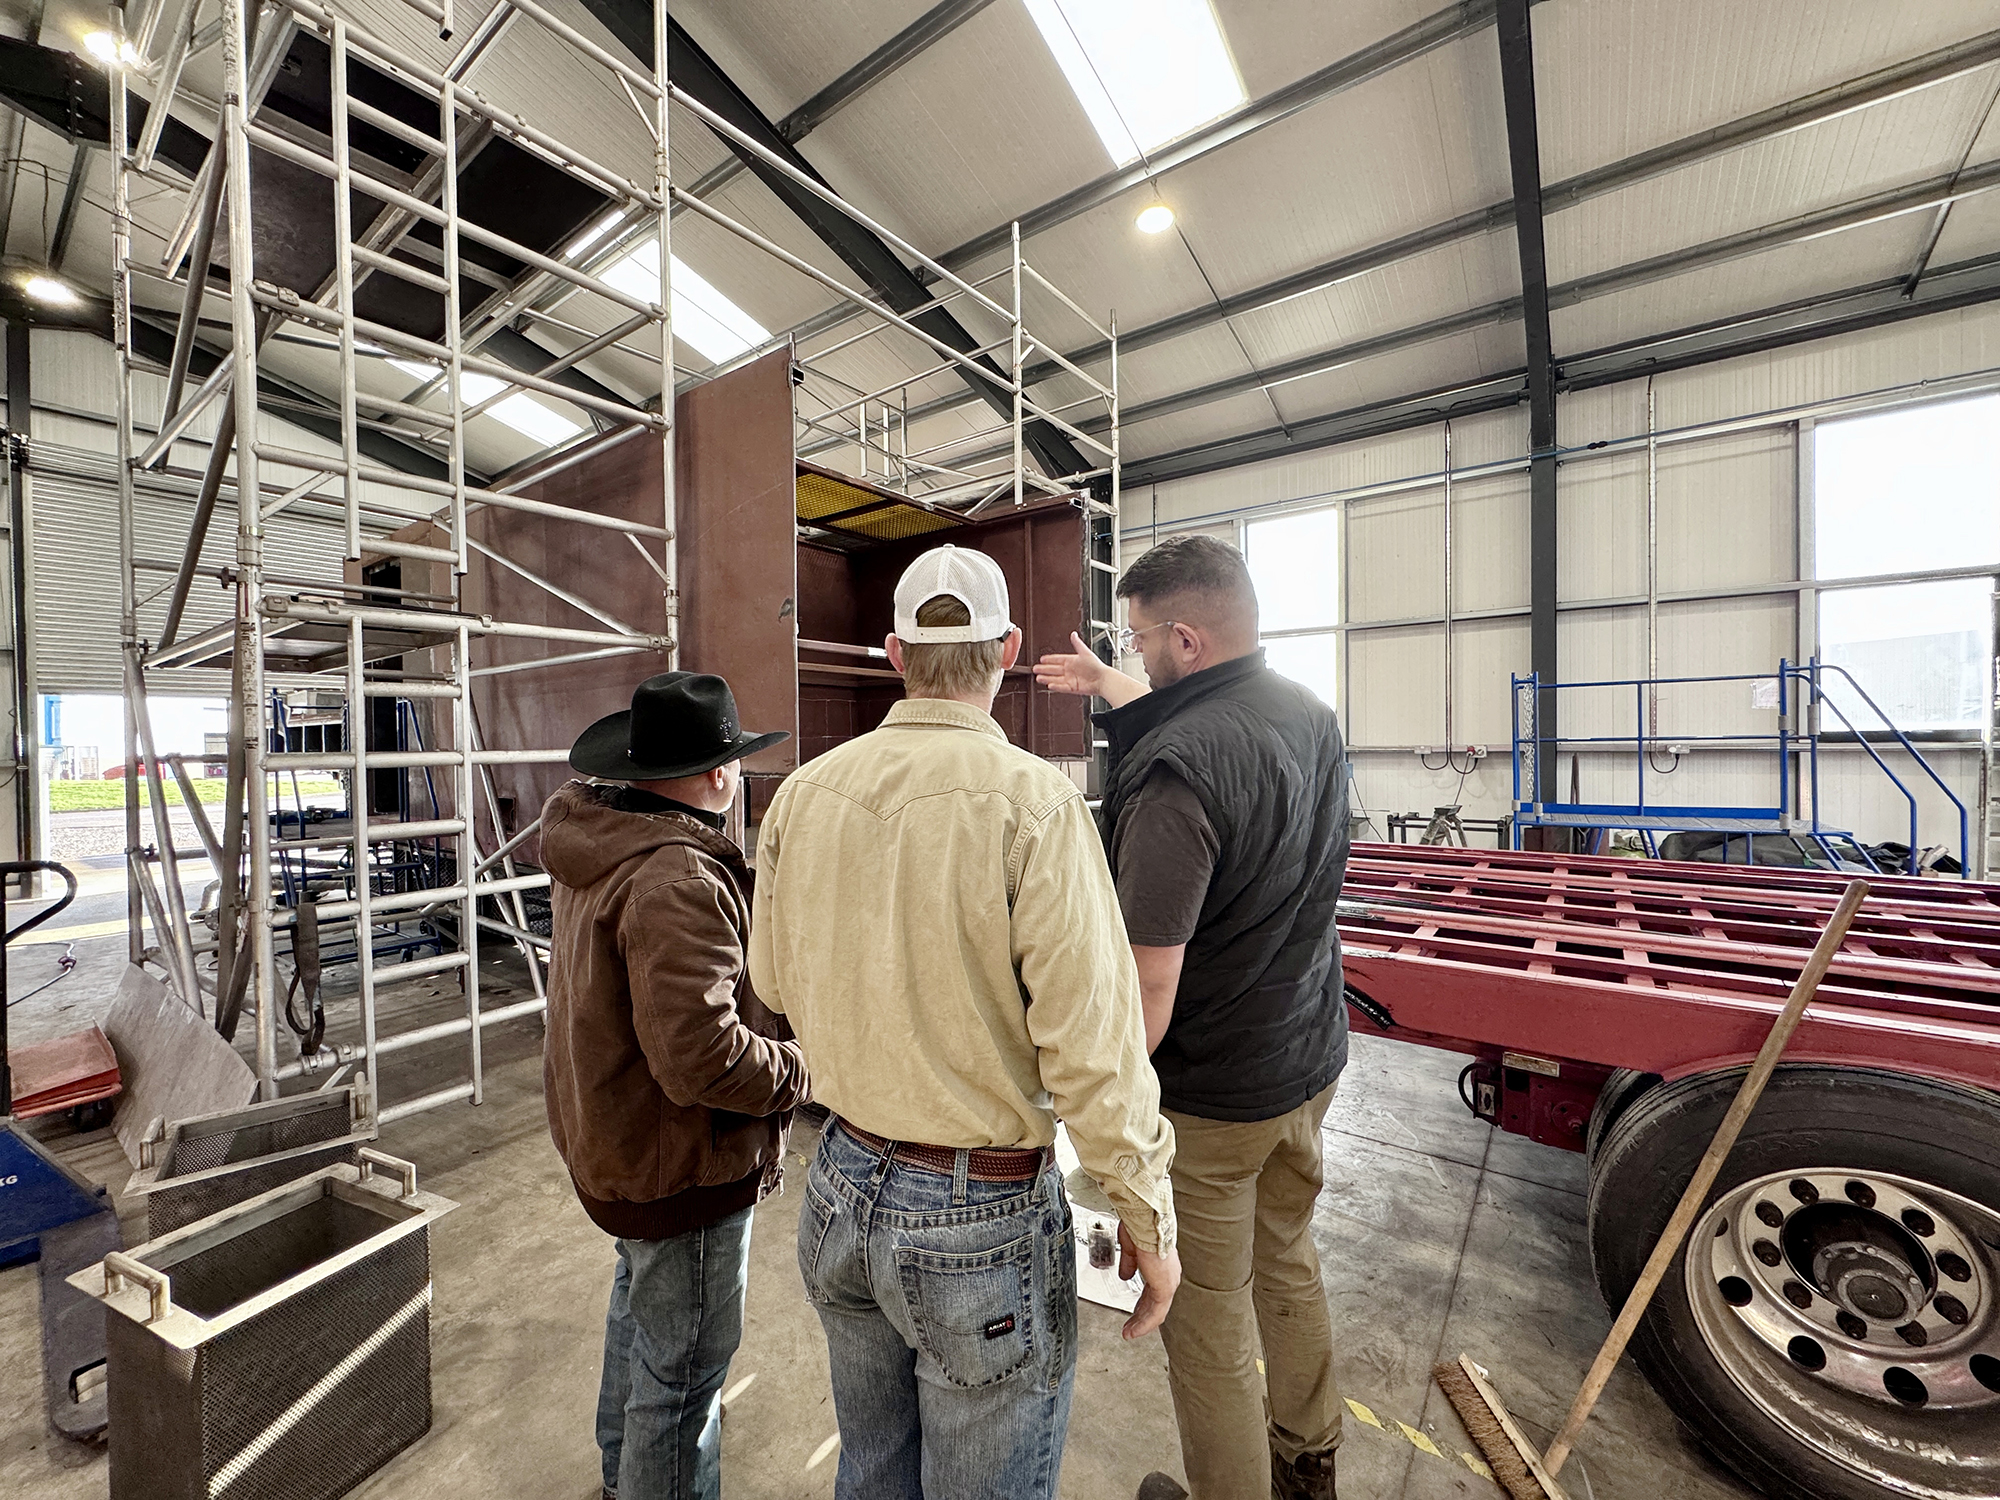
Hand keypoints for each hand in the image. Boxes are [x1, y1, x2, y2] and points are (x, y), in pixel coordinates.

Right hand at [1033, 632, 1115, 696]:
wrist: (1102, 679)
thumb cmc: (1096, 666)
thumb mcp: (1085, 652)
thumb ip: (1077, 644)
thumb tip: (1073, 634)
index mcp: (1072, 661)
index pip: (1057, 659)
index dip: (1049, 659)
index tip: (1042, 659)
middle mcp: (1070, 670)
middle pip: (1054, 669)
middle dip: (1044, 669)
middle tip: (1035, 669)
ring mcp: (1070, 679)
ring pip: (1055, 679)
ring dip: (1047, 678)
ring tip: (1038, 678)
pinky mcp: (1072, 688)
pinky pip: (1061, 687)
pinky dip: (1055, 686)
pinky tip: (1049, 685)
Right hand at [1117, 1221, 1180, 1339]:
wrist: (1143, 1220)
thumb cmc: (1138, 1226)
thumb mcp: (1131, 1249)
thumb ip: (1130, 1264)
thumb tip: (1125, 1275)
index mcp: (1161, 1265)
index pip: (1153, 1289)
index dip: (1141, 1302)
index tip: (1132, 1312)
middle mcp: (1168, 1274)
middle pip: (1155, 1302)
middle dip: (1141, 1316)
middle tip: (1130, 1327)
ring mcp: (1168, 1281)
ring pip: (1157, 1310)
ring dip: (1141, 1323)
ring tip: (1129, 1333)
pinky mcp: (1165, 1287)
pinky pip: (1156, 1311)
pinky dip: (1144, 1323)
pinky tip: (1134, 1331)